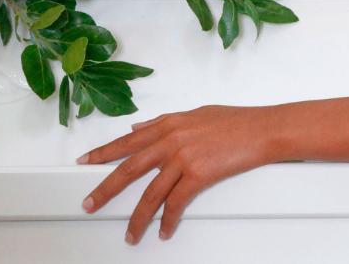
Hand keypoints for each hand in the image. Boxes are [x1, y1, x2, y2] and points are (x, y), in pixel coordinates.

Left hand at [79, 105, 277, 243]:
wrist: (263, 129)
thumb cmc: (237, 121)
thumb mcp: (196, 114)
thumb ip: (165, 122)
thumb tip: (139, 128)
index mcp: (169, 123)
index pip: (127, 140)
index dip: (103, 152)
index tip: (85, 161)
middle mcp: (171, 140)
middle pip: (129, 169)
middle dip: (105, 189)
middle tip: (89, 204)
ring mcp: (183, 158)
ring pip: (150, 194)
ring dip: (137, 218)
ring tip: (130, 234)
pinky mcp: (198, 174)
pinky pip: (176, 203)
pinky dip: (168, 220)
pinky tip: (164, 230)